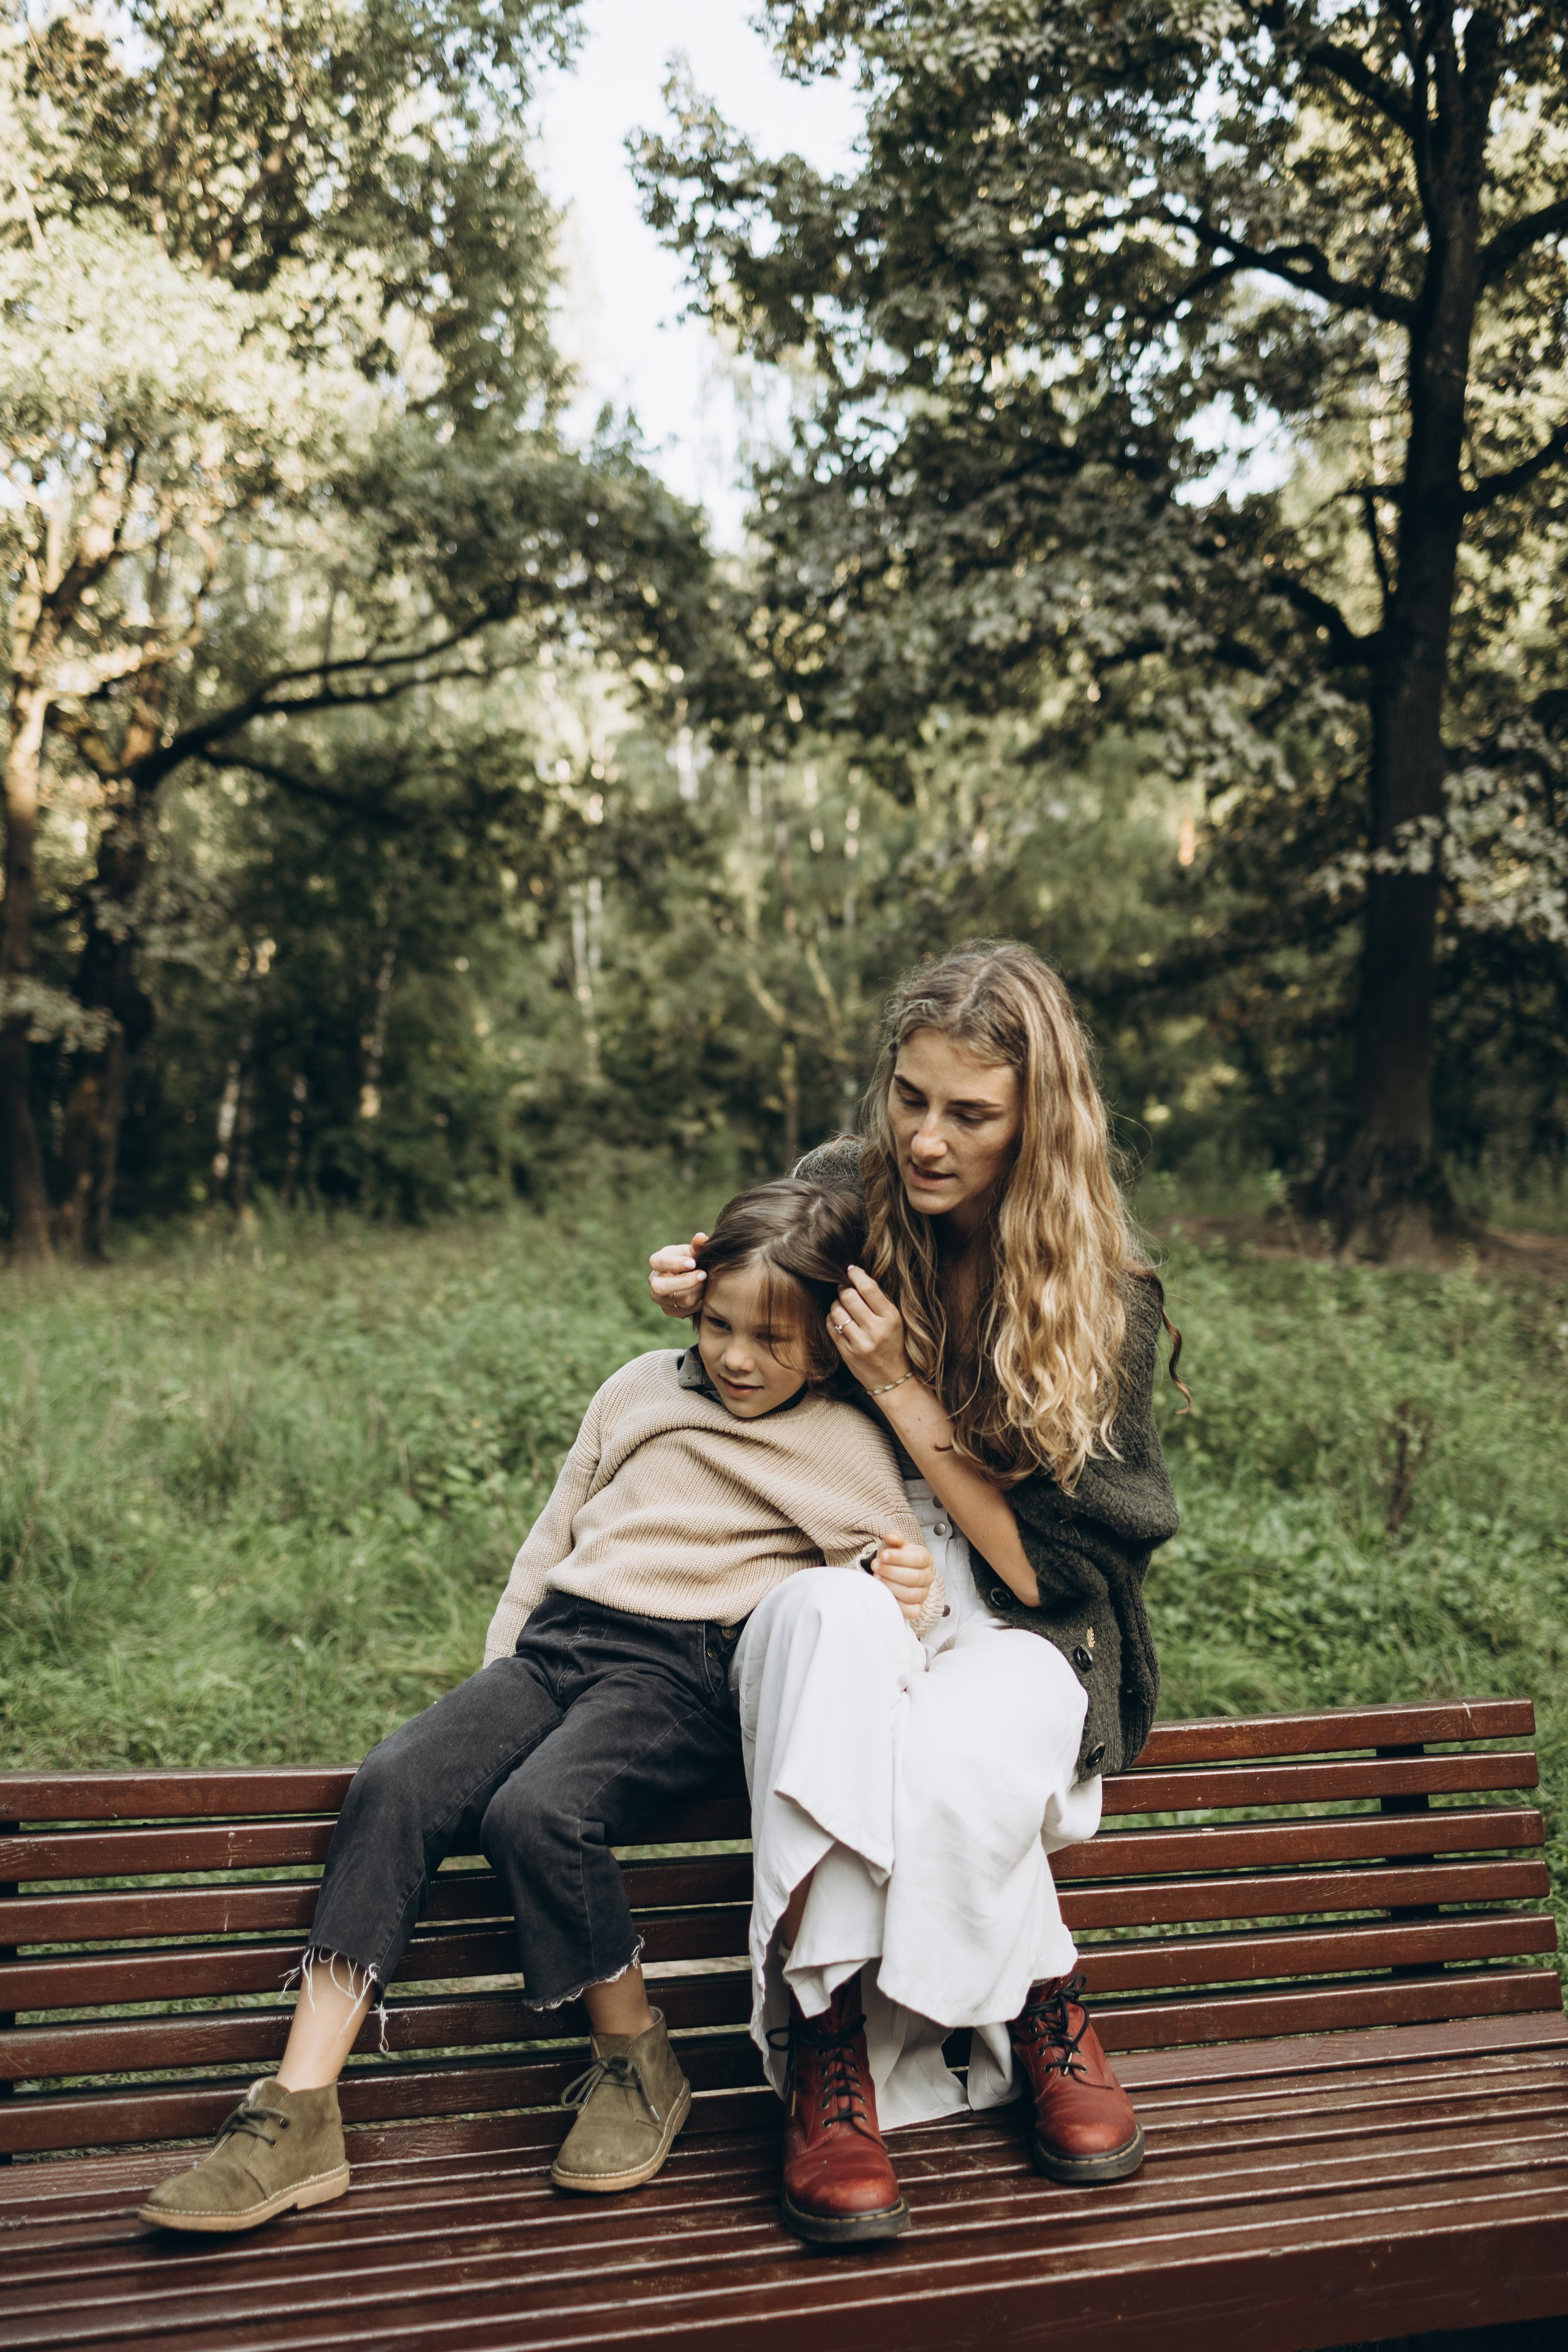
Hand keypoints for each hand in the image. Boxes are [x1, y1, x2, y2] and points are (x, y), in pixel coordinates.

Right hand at [649, 1234, 707, 1316]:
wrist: (696, 1279)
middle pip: (660, 1287)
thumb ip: (698, 1245)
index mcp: (658, 1262)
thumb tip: (700, 1237)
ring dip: (697, 1292)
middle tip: (703, 1275)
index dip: (674, 1263)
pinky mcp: (670, 1310)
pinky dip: (698, 1303)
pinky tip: (704, 1294)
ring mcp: (661, 1298)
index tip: (693, 1263)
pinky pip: (685, 1311)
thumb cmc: (693, 1260)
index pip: (657, 1262)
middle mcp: (654, 1281)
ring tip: (706, 1283)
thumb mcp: (695, 1251)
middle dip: (684, 1282)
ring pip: (678, 1301)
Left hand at [828, 1264, 911, 1393]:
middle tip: (844, 1288)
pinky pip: (830, 1327)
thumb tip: (857, 1277)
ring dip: (835, 1304)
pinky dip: (831, 1319)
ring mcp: (860, 1343)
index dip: (856, 1274)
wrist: (893, 1379)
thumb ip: (879, 1301)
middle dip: (842, 1288)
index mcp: (891, 1318)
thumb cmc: (893, 1344)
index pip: (869, 1288)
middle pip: (848, 1296)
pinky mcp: (847, 1353)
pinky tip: (838, 1320)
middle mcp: (875, 1330)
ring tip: (841, 1305)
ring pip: (836, 1311)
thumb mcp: (895, 1321)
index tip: (850, 1269)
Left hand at [870, 1532, 934, 1624]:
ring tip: (877, 1578)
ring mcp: (923, 1594)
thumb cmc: (893, 1557)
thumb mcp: (892, 1544)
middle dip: (891, 1572)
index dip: (899, 1558)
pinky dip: (898, 1605)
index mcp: (925, 1559)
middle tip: (875, 1567)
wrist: (889, 1570)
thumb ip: (893, 1538)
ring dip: (891, 1586)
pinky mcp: (916, 1608)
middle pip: (914, 1578)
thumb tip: (892, 1536)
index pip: (918, 1559)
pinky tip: (885, 1594)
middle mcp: (927, 1577)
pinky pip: (911, 1611)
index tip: (883, 1555)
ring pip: (911, 1594)